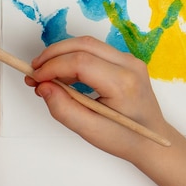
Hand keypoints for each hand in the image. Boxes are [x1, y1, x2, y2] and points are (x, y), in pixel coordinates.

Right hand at [26, 36, 166, 158]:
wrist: (152, 142)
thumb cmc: (125, 139)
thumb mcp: (90, 130)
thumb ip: (63, 108)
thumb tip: (43, 87)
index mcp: (123, 84)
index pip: (80, 62)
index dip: (53, 67)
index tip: (35, 79)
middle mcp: (129, 65)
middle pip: (82, 45)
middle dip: (53, 55)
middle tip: (34, 72)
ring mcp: (129, 60)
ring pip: (86, 44)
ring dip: (61, 54)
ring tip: (45, 75)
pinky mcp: (124, 60)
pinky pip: (93, 50)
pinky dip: (73, 58)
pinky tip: (62, 75)